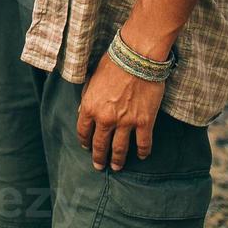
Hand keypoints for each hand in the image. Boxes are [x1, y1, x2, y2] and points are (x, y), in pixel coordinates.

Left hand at [77, 53, 166, 170]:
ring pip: (120, 148)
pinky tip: (142, 156)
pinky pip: (143, 143)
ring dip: (118, 160)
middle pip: (100, 144)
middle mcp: (105, 119)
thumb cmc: (112, 65)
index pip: (83, 131)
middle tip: (99, 166)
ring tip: (117, 167)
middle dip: (99, 157)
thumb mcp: (91, 80)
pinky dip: (142, 152)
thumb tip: (82, 113)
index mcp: (89, 107)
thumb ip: (87, 98)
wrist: (136, 60)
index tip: (86, 147)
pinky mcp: (144, 122)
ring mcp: (125, 122)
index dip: (84, 141)